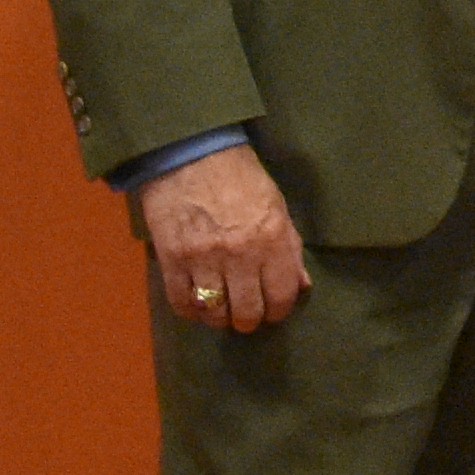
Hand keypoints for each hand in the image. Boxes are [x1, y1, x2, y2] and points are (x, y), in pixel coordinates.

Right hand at [139, 145, 307, 330]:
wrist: (190, 154)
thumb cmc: (240, 177)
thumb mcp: (276, 206)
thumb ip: (289, 249)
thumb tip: (301, 286)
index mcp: (272, 239)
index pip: (281, 295)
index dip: (279, 311)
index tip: (273, 311)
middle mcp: (240, 254)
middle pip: (247, 312)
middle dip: (250, 320)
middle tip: (247, 315)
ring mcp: (203, 258)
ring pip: (215, 312)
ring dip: (220, 318)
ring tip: (222, 310)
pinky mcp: (172, 259)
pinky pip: (182, 302)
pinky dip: (191, 311)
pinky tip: (198, 305)